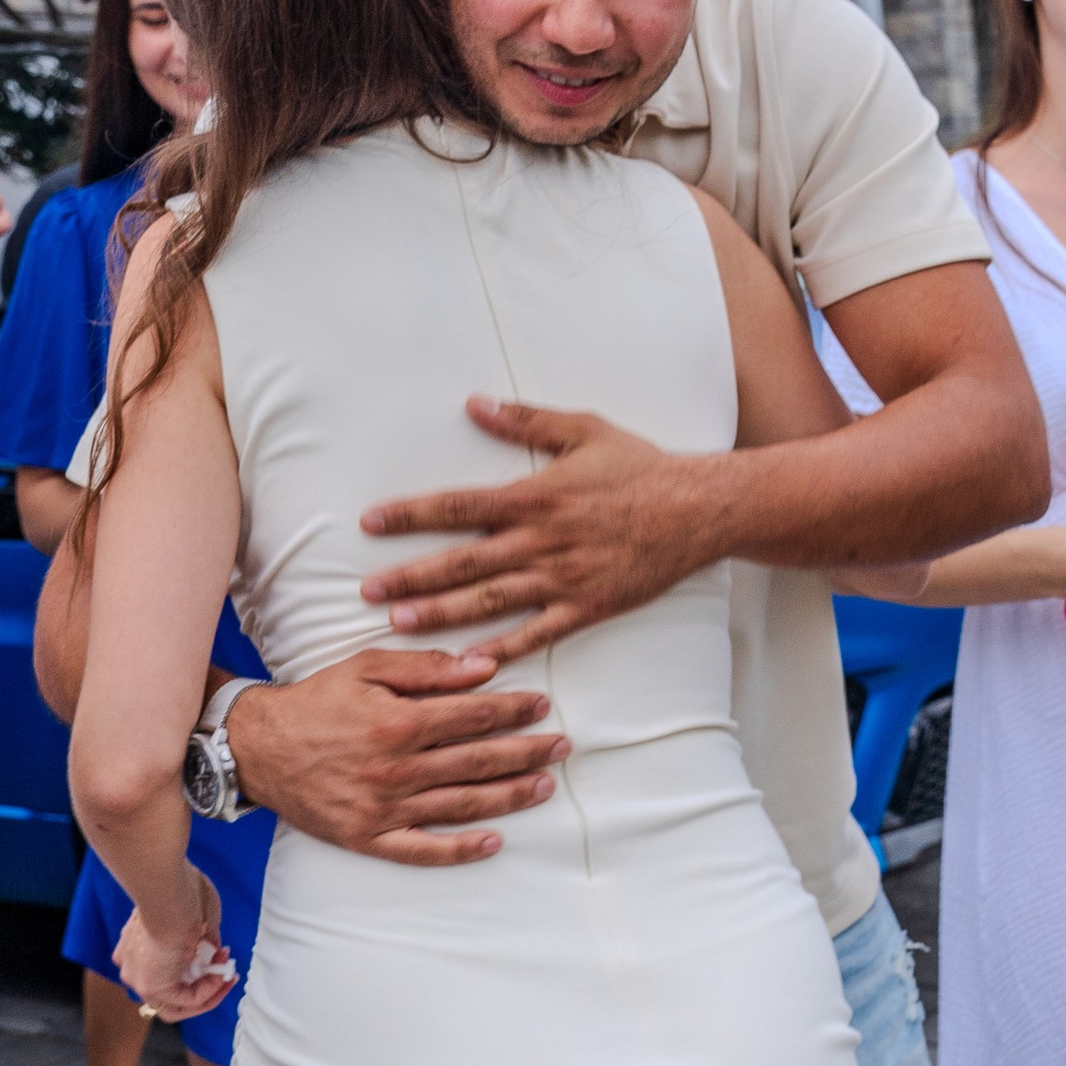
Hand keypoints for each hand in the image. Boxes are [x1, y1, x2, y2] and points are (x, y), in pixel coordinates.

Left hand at [111, 862, 235, 1018]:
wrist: (166, 892)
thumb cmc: (179, 892)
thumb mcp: (196, 916)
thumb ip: (202, 937)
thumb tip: (213, 951)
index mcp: (134, 947)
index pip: (161, 969)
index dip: (193, 966)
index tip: (216, 951)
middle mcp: (131, 967)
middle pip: (169, 992)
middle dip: (202, 984)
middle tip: (224, 972)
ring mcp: (139, 980)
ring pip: (177, 1004)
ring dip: (209, 991)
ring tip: (227, 976)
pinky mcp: (154, 988)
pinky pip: (188, 1001)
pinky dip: (210, 991)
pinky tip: (222, 975)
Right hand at [230, 645, 566, 862]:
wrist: (257, 748)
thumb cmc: (316, 701)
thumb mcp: (366, 668)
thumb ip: (426, 668)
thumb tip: (482, 666)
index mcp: (399, 722)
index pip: (474, 716)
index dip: (513, 711)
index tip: (542, 706)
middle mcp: (397, 769)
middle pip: (478, 761)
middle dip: (526, 752)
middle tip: (563, 747)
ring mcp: (385, 808)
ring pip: (462, 805)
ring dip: (510, 797)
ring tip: (545, 787)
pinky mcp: (369, 837)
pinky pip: (423, 850)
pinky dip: (461, 850)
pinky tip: (494, 843)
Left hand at [358, 401, 723, 658]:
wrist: (699, 510)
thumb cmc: (640, 467)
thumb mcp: (582, 430)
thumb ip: (524, 420)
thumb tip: (473, 403)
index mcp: (534, 496)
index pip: (457, 506)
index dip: (410, 514)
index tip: (370, 521)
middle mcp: (541, 541)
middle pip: (461, 562)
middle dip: (410, 576)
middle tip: (366, 589)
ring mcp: (563, 579)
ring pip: (489, 601)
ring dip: (441, 613)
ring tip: (398, 624)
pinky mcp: (586, 608)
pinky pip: (536, 633)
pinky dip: (502, 649)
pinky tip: (469, 662)